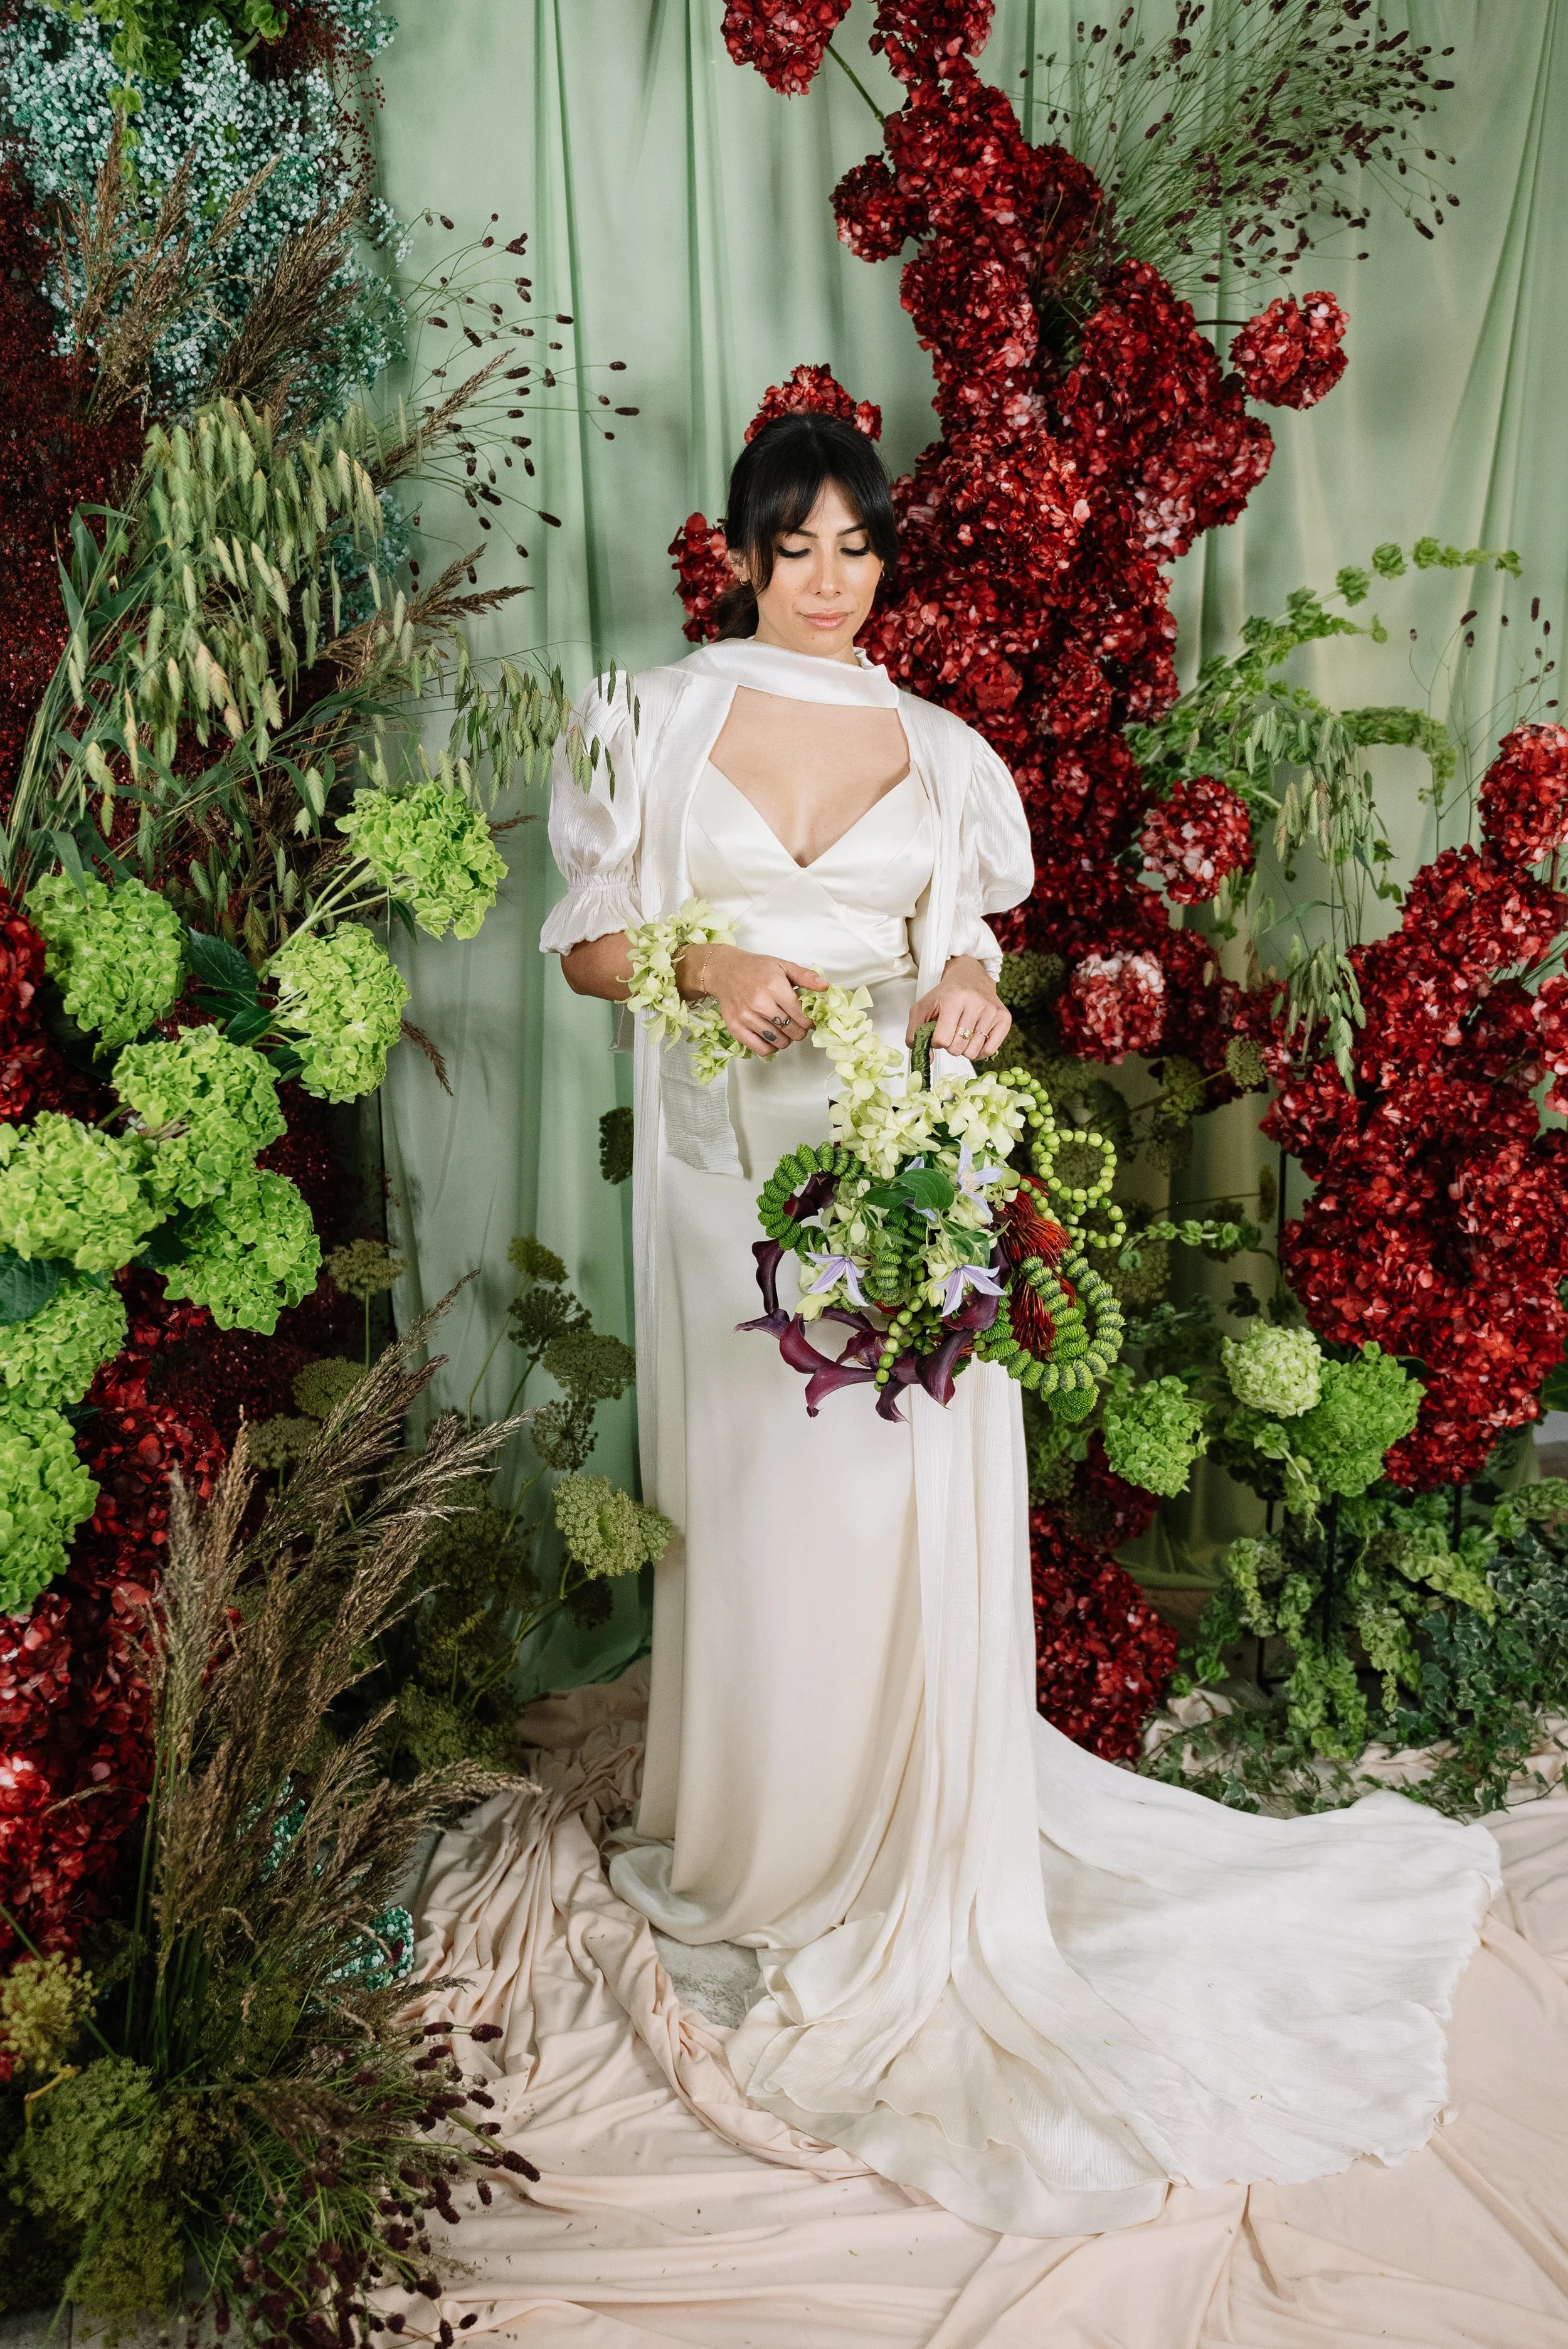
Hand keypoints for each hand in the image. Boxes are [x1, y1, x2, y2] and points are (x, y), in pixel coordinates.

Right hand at [676, 942, 825, 1056]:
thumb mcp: (783, 966)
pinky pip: (761, 1049)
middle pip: (792, 1031)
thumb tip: (825, 987)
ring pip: (779, 1042)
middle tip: (798, 1025)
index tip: (809, 1019)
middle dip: (800, 1031)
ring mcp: (746, 1017)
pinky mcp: (736, 1028)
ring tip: (784, 1029)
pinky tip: (772, 1037)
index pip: (802, 1016)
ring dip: (786, 1039)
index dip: (810, 1021)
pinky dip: (771, 1047)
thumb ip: (806, 977)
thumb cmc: (756, 969)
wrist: (725, 971)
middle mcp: (760, 1004)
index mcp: (774, 987)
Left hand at [907, 955, 1010, 1059]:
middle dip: (950, 1045)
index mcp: (953, 998)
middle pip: (956, 1048)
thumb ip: (914, 1034)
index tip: (938, 1032)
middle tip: (952, 1031)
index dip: (936, 1041)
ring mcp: (992, 1011)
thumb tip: (928, 1059)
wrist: (969, 977)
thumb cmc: (944, 995)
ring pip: (972, 1053)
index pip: (942, 1039)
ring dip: (964, 1049)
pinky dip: (979, 1051)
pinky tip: (974, 1039)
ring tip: (963, 1033)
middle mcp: (976, 1003)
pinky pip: (989, 1051)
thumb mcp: (922, 1008)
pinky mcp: (1004, 1018)